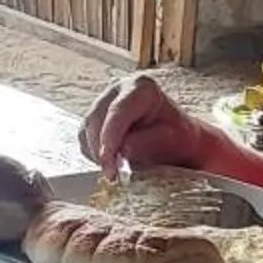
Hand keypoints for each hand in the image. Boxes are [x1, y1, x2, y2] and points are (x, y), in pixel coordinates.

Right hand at [78, 73, 216, 177]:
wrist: (176, 141)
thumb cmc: (178, 138)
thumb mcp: (171, 141)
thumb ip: (147, 142)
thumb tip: (122, 148)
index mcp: (141, 87)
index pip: (118, 112)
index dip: (110, 138)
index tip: (108, 162)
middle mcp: (118, 89)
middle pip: (97, 118)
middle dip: (101, 148)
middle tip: (111, 174)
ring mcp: (104, 101)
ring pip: (87, 128)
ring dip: (96, 152)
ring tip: (114, 170)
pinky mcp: (95, 117)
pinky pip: (84, 136)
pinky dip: (93, 152)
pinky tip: (110, 162)